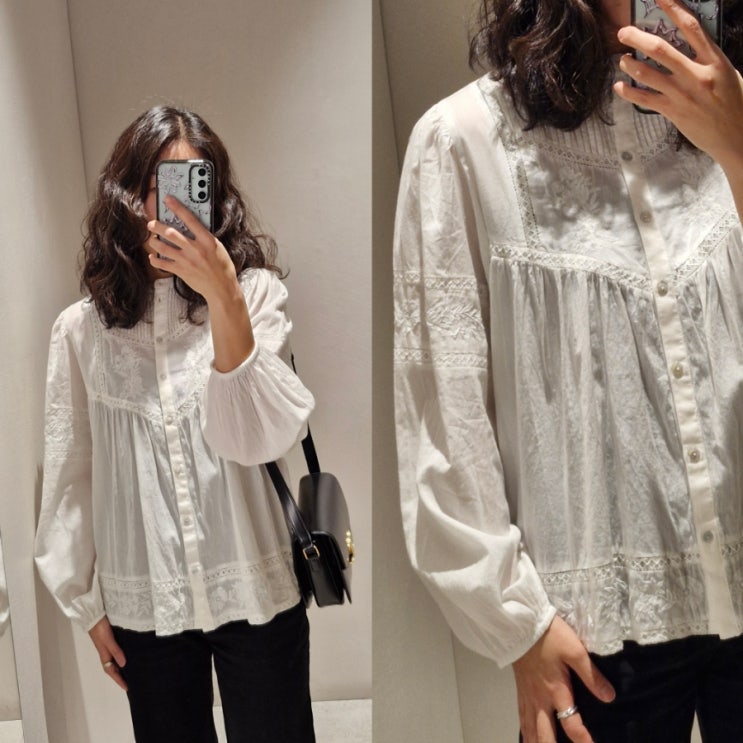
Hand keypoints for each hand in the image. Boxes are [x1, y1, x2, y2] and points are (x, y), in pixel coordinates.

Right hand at [88, 616, 127, 690]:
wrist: (94, 616)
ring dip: (121, 667)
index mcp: (104, 655)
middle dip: (120, 676)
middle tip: (131, 682)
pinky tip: (128, 655)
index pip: (112, 672)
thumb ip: (116, 651)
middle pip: (113, 668)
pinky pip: (117, 652)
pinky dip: (121, 656)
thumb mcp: (108, 640)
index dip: (119, 680)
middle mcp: (106, 652)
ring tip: (132, 671)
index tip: (127, 688)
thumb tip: (123, 664)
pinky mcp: (110, 640)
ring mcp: (107, 646)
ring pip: (115, 661)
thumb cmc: (100, 628)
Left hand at [146, 195, 239, 303]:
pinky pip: (162, 264)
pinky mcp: (181, 271)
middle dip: (157, 226)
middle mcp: (196, 249)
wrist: (222, 288)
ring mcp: (187, 261)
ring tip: (152, 239)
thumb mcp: (218, 247)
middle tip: (151, 224)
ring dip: (154, 242)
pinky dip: (155, 259)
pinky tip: (153, 256)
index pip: (190, 219)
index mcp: (207, 240)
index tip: (168, 199)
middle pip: (171, 233)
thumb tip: (192, 227)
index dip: (177, 207)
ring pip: (163, 247)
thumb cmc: (222, 267)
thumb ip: (204, 237)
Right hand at [512, 616, 614, 742]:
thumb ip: (591, 675)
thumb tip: (610, 697)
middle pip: (545, 735)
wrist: (520, 623)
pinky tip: (527, 737)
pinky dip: (525, 733)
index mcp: (556, 690)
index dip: (584, 740)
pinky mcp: (519, 690)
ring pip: (530, 731)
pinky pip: (521, 719)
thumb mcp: (574, 650)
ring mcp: (527, 696)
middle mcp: (540, 699)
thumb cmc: (548, 635)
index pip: (572, 724)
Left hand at [613, 0, 742, 173]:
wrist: (736, 135)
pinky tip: (619, 86)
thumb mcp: (728, 73)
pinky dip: (628, 92)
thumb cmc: (734, 102)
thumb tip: (688, 45)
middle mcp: (696, 74)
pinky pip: (644, 99)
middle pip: (661, 49)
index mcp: (714, 60)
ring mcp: (682, 94)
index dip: (673, 8)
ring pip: (648, 73)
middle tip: (623, 32)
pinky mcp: (673, 112)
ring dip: (630, 64)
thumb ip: (707, 59)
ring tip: (622, 59)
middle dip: (638, 37)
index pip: (691, 27)